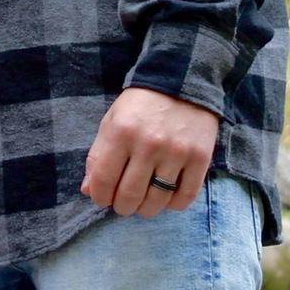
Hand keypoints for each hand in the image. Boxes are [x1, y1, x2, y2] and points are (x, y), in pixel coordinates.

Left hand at [80, 87, 218, 216]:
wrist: (181, 80)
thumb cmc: (140, 104)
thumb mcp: (112, 121)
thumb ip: (98, 156)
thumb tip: (89, 191)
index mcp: (121, 132)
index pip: (104, 181)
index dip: (100, 197)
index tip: (103, 198)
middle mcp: (149, 144)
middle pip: (130, 196)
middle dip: (122, 207)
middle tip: (123, 203)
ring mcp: (176, 152)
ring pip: (157, 201)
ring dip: (145, 209)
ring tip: (143, 202)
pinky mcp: (200, 158)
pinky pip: (184, 197)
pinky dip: (172, 205)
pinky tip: (166, 196)